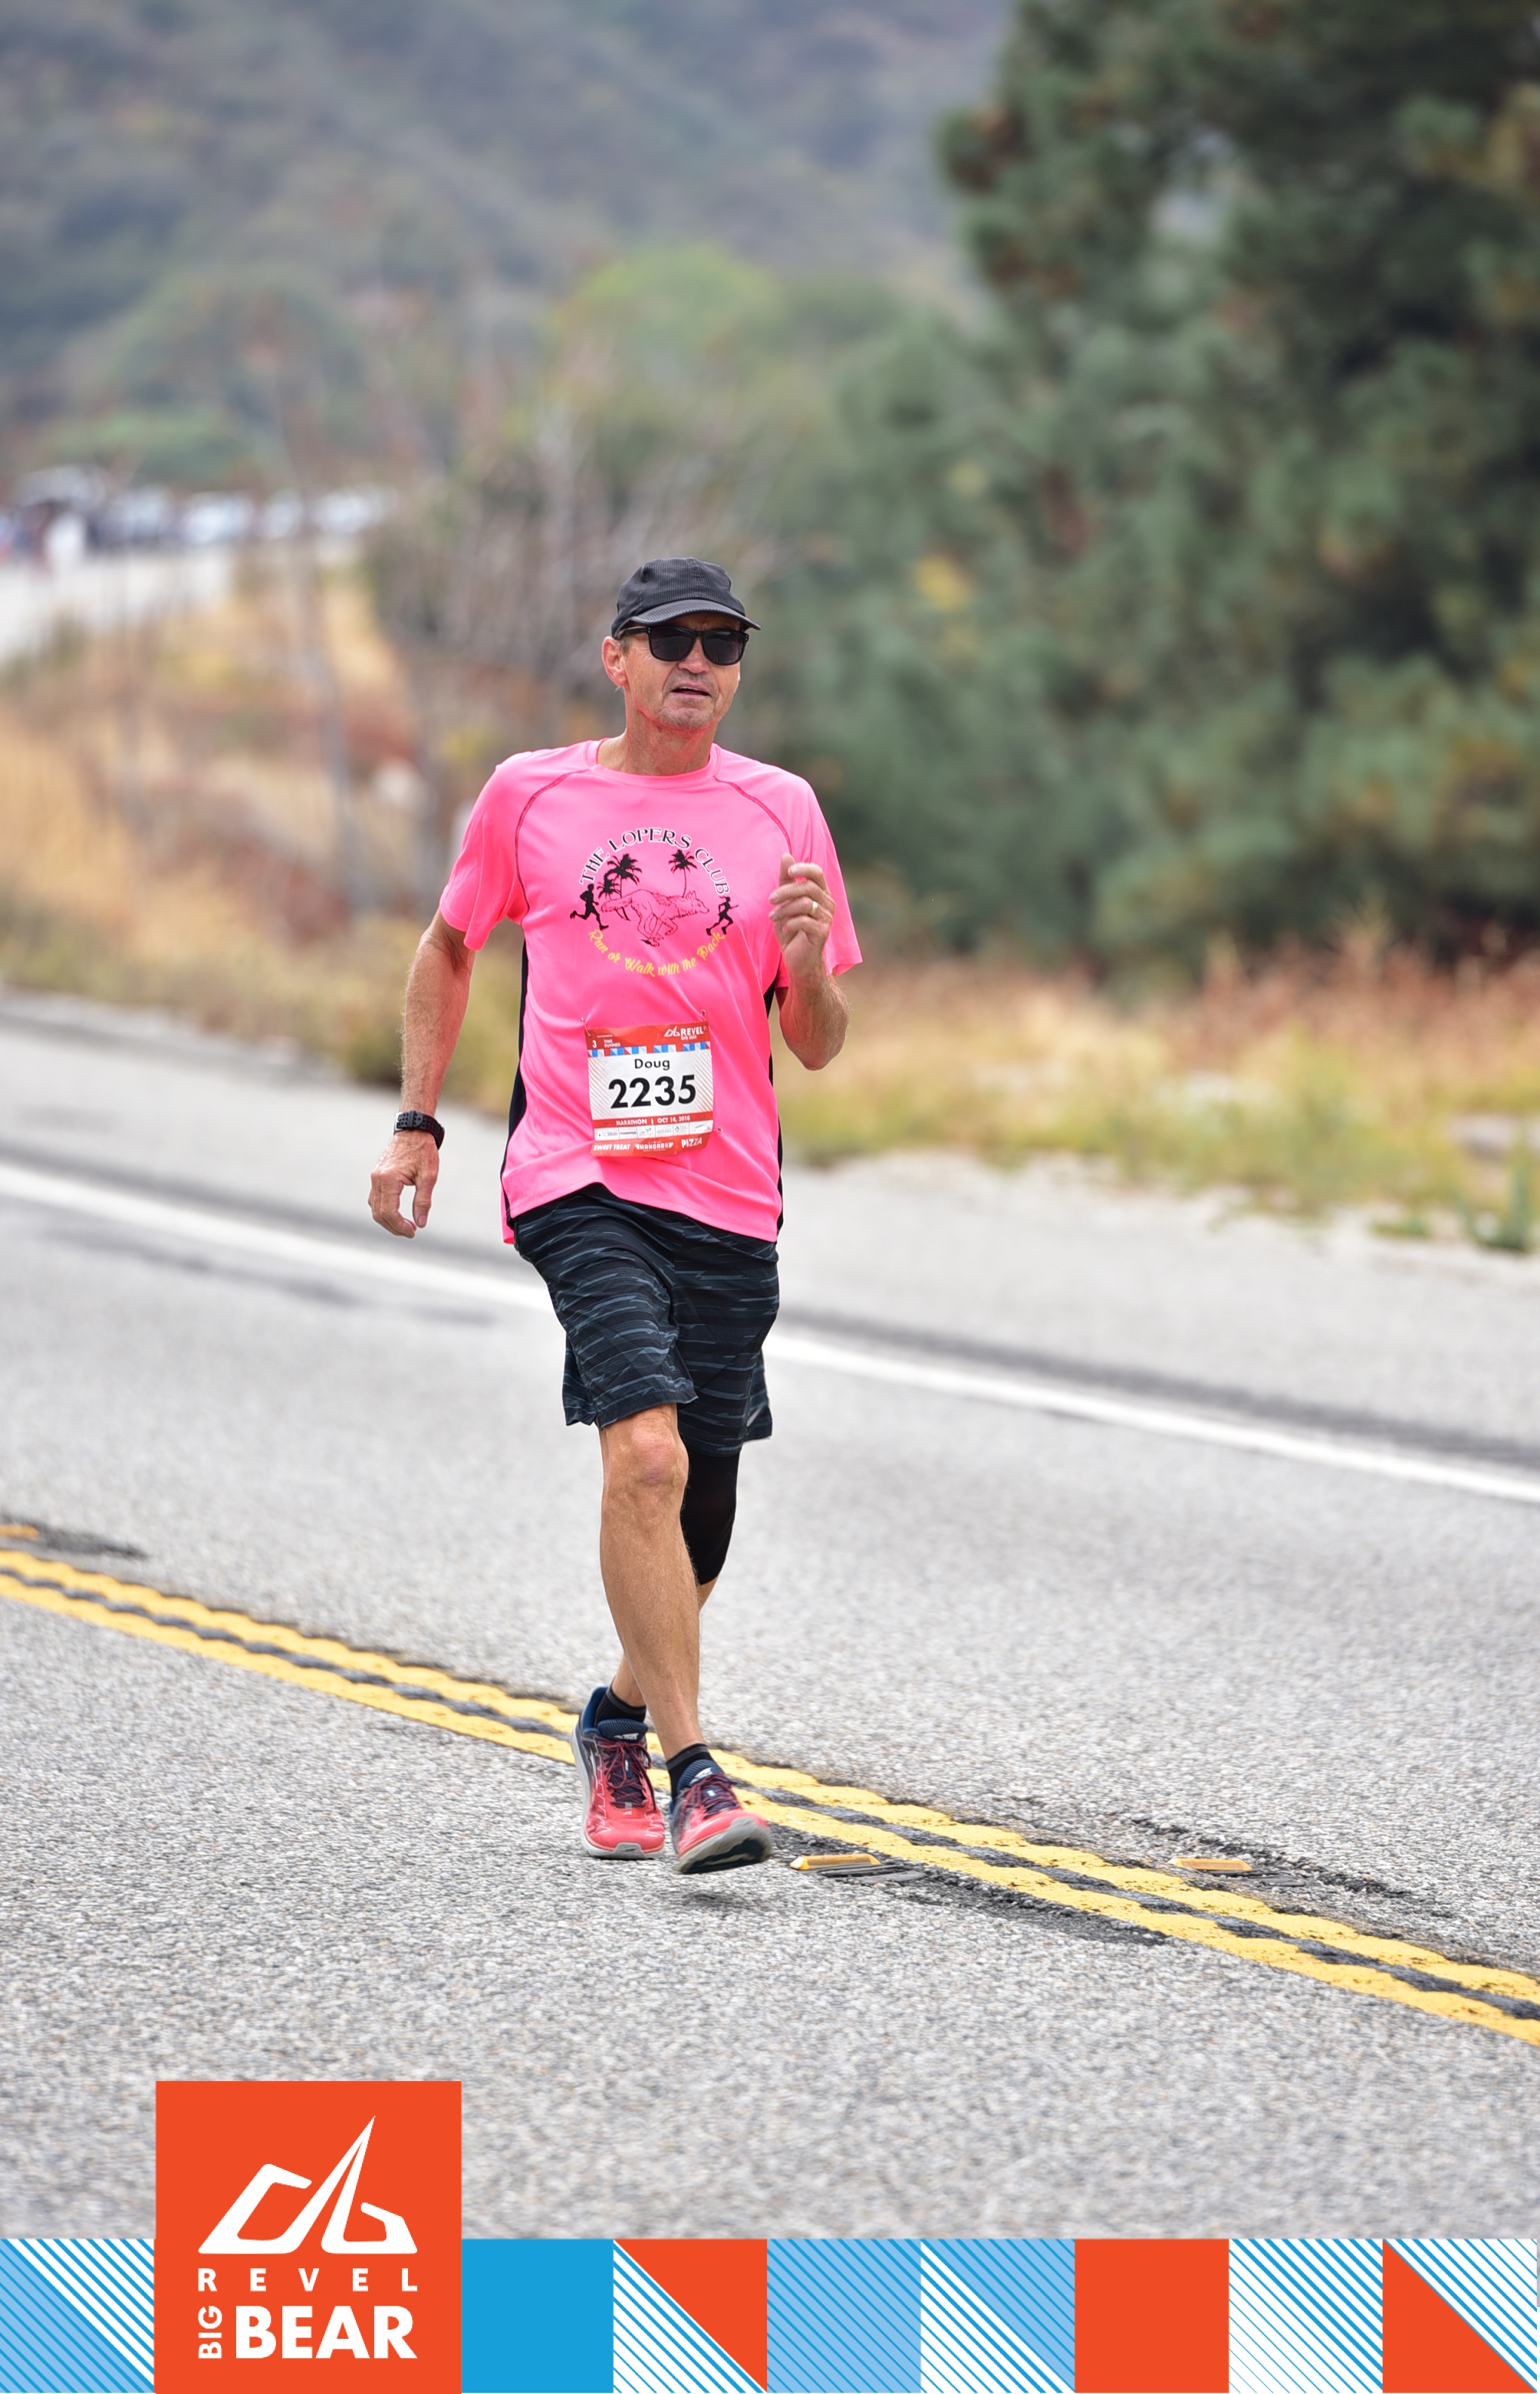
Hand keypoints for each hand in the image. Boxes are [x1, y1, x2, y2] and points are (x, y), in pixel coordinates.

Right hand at [369, 1130, 439, 1237]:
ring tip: (407, 1226)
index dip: (399, 1226)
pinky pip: (376, 1199)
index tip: (413, 1232)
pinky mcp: (377, 1177)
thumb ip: (423, 1201)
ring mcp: (375, 1178)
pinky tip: (398, 1214)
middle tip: (411, 1232)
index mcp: (388, 1179)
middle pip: (378, 1214)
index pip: (388, 1212)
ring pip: (375, 1208)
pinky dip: (385, 1210)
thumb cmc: (423, 1151)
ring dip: (388, 1220)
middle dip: (394, 1227)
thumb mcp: (429, 1176)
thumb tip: (421, 1223)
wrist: (414, 1130)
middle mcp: (377, 1179)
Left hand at [769, 852, 834, 982]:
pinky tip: (784, 929)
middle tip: (770, 900)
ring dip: (785, 909)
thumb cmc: (791, 928)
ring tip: (773, 917)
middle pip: (809, 887)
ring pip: (805, 903)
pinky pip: (805, 921)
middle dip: (786, 892)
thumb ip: (785, 880)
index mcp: (820, 892)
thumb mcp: (784, 902)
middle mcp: (827, 903)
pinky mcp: (822, 932)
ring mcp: (827, 918)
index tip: (789, 872)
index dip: (804, 868)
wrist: (797, 959)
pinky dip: (790, 923)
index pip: (817, 873)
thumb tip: (786, 856)